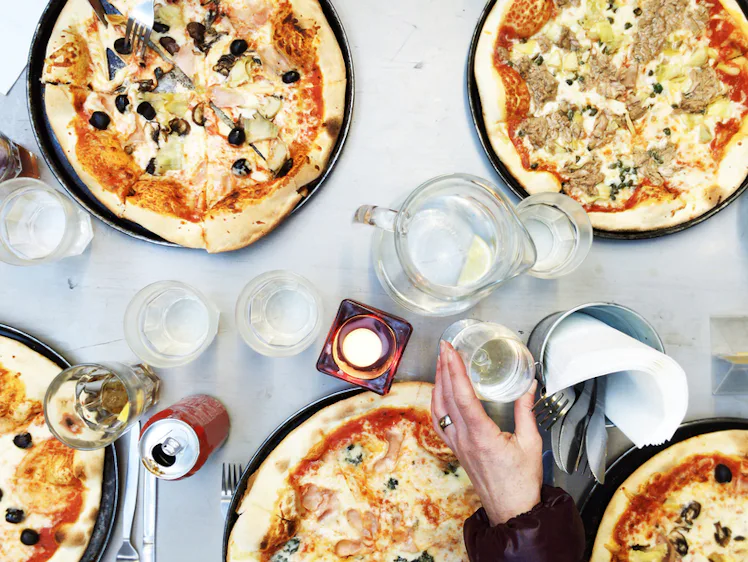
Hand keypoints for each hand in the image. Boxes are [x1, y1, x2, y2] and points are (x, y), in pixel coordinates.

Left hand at [431, 341, 542, 525]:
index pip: (462, 396)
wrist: (511, 512)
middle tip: (444, 347)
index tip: (451, 351)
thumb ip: (526, 411)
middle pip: (446, 396)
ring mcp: (457, 444)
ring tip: (442, 362)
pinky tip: (439, 392)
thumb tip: (528, 385)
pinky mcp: (456, 449)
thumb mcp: (531, 443)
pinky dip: (437, 402)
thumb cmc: (522, 483)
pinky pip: (439, 422)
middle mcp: (464, 439)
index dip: (455, 370)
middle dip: (444, 367)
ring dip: (439, 382)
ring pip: (439, 408)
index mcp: (482, 436)